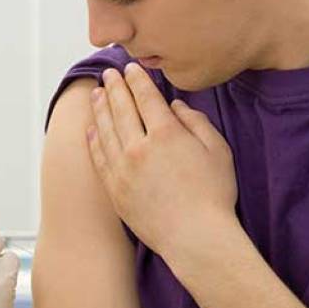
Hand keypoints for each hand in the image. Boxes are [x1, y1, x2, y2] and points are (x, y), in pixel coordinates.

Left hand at [87, 63, 237, 261]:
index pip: (145, 98)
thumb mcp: (218, 151)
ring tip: (95, 94)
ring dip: (99, 109)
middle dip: (113, 88)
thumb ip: (196, 123)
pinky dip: (93, 140)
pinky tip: (90, 129)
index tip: (129, 69)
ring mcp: (122, 169)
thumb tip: (175, 106)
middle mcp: (138, 148)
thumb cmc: (213, 196)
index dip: (136, 81)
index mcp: (166, 135)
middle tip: (107, 74)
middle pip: (121, 109)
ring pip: (105, 130)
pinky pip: (98, 158)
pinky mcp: (114, 189)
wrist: (194, 238)